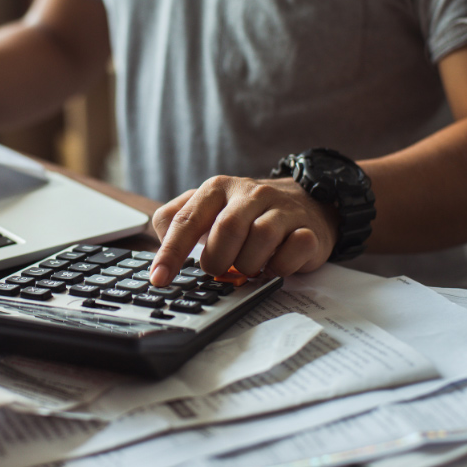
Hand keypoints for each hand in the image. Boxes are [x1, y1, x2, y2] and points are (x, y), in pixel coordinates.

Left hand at [149, 175, 339, 285]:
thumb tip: (159, 250)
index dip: (170, 252)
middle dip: (218, 260)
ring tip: (248, 267)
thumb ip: (177, 222)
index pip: (186, 220)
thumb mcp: (209, 209)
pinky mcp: (308, 229)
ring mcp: (282, 209)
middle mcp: (249, 193)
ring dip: (249, 265)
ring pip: (260, 239)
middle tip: (219, 269)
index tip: (159, 279)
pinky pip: (293, 250)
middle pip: (226, 230)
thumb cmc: (247, 214)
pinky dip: (280, 267)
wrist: (307, 203)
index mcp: (217, 188)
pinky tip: (274, 266)